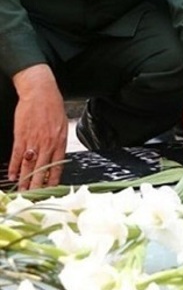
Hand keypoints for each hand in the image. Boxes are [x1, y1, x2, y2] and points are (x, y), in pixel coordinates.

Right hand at [9, 64, 67, 189]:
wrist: (40, 93)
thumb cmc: (53, 107)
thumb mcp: (62, 126)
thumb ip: (58, 142)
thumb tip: (56, 157)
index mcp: (60, 142)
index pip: (57, 166)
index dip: (53, 180)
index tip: (51, 190)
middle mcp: (48, 144)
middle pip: (42, 170)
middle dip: (38, 185)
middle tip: (34, 197)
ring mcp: (34, 141)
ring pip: (29, 165)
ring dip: (25, 180)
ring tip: (23, 191)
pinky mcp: (21, 136)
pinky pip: (17, 155)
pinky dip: (15, 167)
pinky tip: (13, 176)